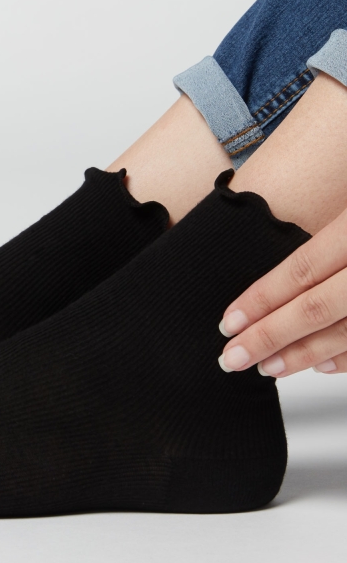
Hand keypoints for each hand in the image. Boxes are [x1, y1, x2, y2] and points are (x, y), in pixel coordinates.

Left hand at [218, 207, 346, 377]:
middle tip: (231, 358)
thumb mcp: (345, 194)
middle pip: (315, 308)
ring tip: (268, 367)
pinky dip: (345, 357)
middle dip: (269, 337)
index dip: (260, 300)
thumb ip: (319, 223)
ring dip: (303, 354)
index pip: (300, 270)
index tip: (227, 323)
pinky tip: (321, 365)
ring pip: (344, 331)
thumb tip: (265, 232)